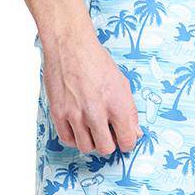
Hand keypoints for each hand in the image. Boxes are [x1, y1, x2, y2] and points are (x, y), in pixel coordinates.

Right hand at [41, 33, 140, 155]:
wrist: (69, 45)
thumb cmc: (96, 61)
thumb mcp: (122, 83)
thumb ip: (130, 111)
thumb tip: (135, 133)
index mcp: (116, 105)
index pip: (127, 141)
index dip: (127, 142)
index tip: (123, 138)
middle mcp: (96, 112)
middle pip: (105, 149)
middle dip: (109, 144)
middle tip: (107, 134)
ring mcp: (75, 114)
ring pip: (86, 147)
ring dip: (91, 141)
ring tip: (91, 129)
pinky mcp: (58, 113)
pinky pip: (67, 140)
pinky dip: (74, 138)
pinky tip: (78, 128)